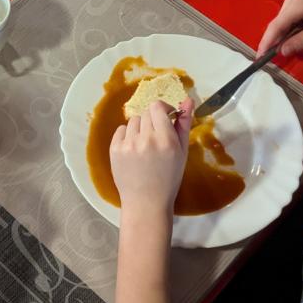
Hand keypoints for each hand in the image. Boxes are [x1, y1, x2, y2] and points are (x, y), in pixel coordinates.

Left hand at [110, 99, 192, 216]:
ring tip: (145, 147)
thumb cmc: (168, 178)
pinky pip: (121, 130)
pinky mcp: (115, 149)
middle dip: (153, 122)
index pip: (158, 107)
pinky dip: (127, 136)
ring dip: (140, 129)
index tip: (166, 118)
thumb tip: (187, 100)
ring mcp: (128, 145)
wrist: (146, 202)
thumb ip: (184, 124)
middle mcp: (146, 140)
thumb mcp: (182, 152)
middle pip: (146, 113)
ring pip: (134, 121)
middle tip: (157, 139)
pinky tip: (134, 151)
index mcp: (165, 140)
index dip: (162, 110)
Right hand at [259, 0, 302, 55]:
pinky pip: (288, 19)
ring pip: (282, 23)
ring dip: (286, 37)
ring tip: (299, 47)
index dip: (266, 42)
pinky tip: (301, 38)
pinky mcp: (296, 2)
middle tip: (282, 57)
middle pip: (277, 24)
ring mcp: (292, 0)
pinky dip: (291, 30)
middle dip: (278, 42)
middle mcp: (289, 0)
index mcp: (295, 5)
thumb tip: (282, 51)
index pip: (275, 26)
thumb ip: (300, 41)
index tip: (260, 56)